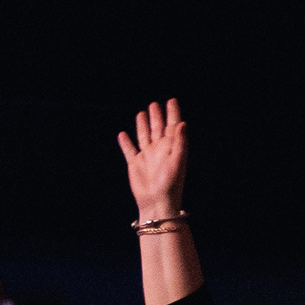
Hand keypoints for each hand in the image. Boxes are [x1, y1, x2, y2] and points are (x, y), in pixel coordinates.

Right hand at [117, 99, 186, 222]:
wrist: (157, 203)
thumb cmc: (170, 185)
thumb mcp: (177, 161)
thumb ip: (180, 142)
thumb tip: (182, 123)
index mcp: (171, 148)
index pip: (172, 126)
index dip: (172, 113)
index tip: (172, 100)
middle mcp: (159, 150)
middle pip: (157, 128)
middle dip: (157, 116)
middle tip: (155, 104)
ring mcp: (147, 157)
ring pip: (144, 136)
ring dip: (143, 125)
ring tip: (142, 113)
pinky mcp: (135, 164)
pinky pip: (129, 150)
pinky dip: (126, 142)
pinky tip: (122, 134)